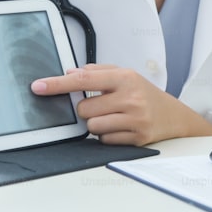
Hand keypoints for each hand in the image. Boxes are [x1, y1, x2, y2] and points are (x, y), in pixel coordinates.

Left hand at [31, 64, 211, 145]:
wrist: (174, 116)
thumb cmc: (144, 94)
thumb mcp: (125, 75)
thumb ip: (97, 71)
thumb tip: (69, 73)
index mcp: (125, 77)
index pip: (84, 79)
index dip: (58, 84)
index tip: (38, 86)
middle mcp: (131, 97)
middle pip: (84, 108)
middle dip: (87, 109)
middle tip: (104, 106)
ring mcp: (135, 119)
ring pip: (92, 126)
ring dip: (96, 124)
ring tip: (114, 118)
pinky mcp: (136, 138)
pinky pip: (104, 140)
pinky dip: (106, 136)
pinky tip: (120, 128)